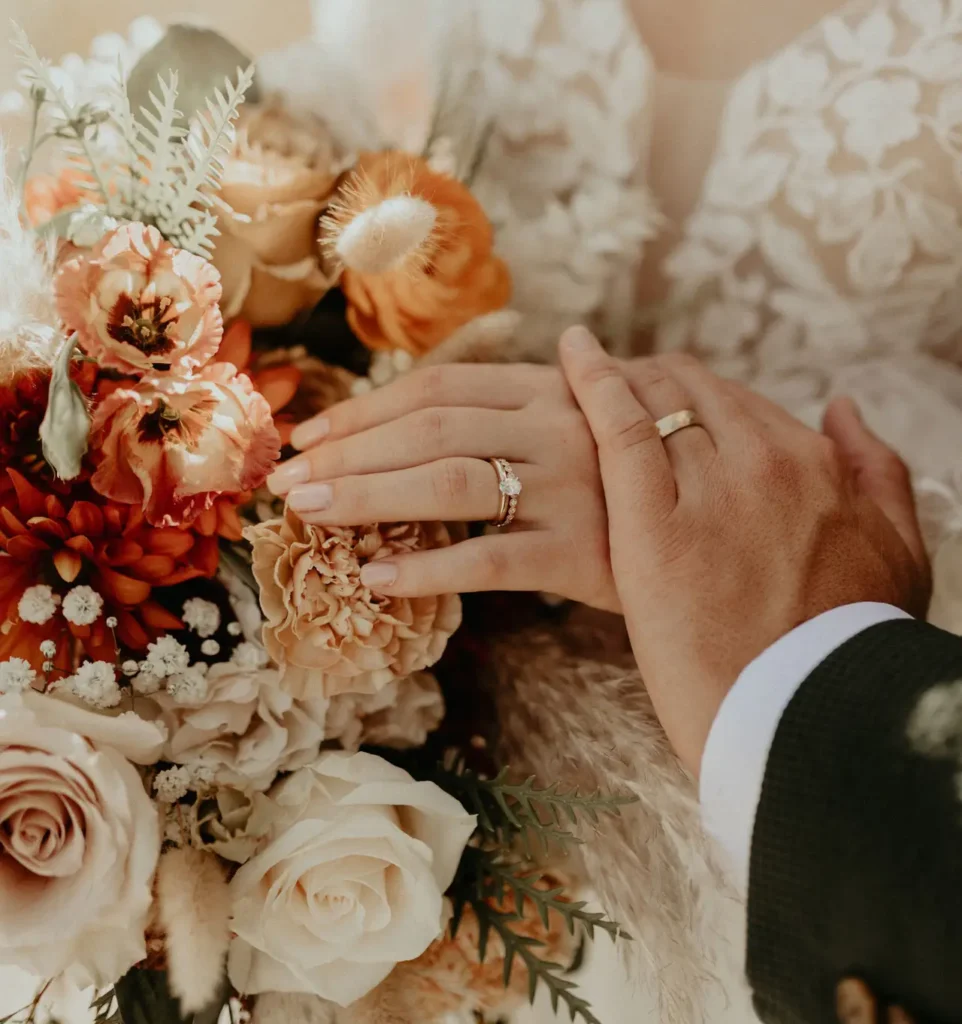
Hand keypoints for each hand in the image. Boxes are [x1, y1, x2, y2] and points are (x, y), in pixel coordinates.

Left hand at [266, 362, 618, 610]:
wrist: (724, 518)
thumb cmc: (638, 469)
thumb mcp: (588, 417)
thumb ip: (518, 408)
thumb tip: (425, 409)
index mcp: (551, 387)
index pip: (437, 387)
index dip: (365, 409)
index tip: (312, 435)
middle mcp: (558, 425)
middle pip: (430, 429)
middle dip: (348, 453)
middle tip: (288, 479)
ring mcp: (570, 487)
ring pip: (449, 484)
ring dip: (367, 497)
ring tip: (309, 513)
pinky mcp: (582, 552)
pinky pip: (491, 560)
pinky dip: (428, 568)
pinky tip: (378, 579)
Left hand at [560, 327, 931, 775]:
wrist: (813, 720)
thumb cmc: (852, 647)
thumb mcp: (898, 550)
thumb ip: (876, 469)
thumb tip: (844, 408)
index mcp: (816, 465)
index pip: (736, 403)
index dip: (690, 394)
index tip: (658, 395)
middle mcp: (765, 461)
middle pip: (691, 391)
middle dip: (648, 380)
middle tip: (609, 381)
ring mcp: (710, 488)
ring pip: (652, 401)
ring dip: (614, 381)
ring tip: (577, 370)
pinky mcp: (655, 525)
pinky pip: (620, 428)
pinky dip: (590, 383)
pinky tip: (569, 353)